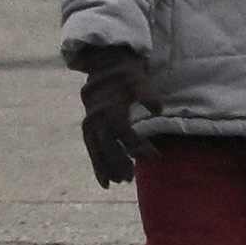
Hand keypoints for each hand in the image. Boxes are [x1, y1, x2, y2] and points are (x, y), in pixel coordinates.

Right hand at [70, 48, 142, 189]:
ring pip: (96, 147)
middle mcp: (95, 113)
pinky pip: (91, 147)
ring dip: (106, 166)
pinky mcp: (88, 125)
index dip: (138, 144)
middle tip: (131, 177)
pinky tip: (105, 182)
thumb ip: (148, 94)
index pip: (123, 129)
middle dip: (119, 161)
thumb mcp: (139, 78)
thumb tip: (157, 109)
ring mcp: (89, 120)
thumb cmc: (127, 73)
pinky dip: (97, 164)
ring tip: (120, 182)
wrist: (104, 62)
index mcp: (108, 102)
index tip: (154, 156)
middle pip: (106, 142)